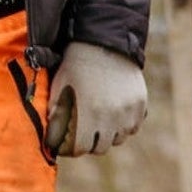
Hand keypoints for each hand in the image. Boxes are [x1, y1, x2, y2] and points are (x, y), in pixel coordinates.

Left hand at [44, 42, 146, 156]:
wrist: (103, 43)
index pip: (81, 148)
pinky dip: (124, 126)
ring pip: (119, 139)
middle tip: (85, 133)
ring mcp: (129, 111)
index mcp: (88, 113)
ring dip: (109, 135)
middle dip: (91, 143)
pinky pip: (133, 127)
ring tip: (100, 123)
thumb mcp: (59, 89)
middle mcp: (111, 116)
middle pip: (101, 147)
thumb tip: (51, 141)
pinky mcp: (141, 104)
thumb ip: (56, 116)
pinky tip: (114, 116)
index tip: (69, 144)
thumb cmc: (76, 66)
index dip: (72, 148)